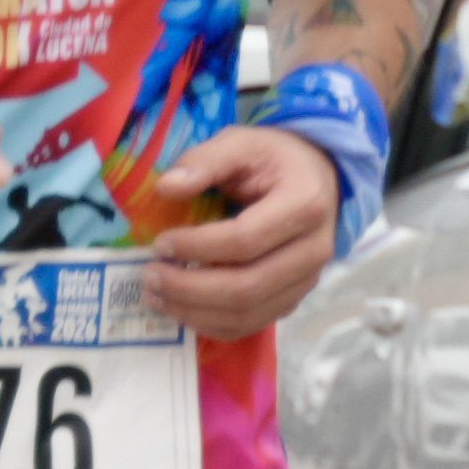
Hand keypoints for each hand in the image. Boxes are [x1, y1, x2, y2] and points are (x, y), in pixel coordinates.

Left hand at [142, 122, 336, 341]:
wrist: (317, 180)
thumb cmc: (274, 160)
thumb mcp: (241, 143)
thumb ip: (205, 160)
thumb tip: (166, 187)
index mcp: (304, 206)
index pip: (245, 240)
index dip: (197, 247)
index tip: (160, 243)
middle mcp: (313, 251)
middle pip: (246, 287)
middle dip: (189, 288)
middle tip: (150, 277)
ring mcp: (306, 282)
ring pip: (247, 314)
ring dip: (195, 312)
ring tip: (156, 296)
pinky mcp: (292, 300)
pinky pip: (250, 325)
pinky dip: (211, 324)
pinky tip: (180, 309)